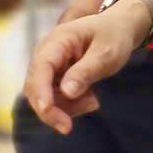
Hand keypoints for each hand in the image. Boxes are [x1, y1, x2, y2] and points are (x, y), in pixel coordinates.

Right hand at [24, 0, 152, 133]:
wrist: (118, 28)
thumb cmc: (113, 36)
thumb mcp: (107, 52)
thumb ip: (87, 71)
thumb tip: (66, 92)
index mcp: (57, 40)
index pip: (41, 67)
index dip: (41, 91)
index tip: (48, 110)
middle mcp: (46, 53)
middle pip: (35, 87)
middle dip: (52, 109)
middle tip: (71, 125)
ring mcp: (48, 66)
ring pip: (44, 97)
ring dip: (66, 107)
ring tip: (94, 100)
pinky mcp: (53, 77)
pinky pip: (54, 99)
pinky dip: (71, 105)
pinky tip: (91, 97)